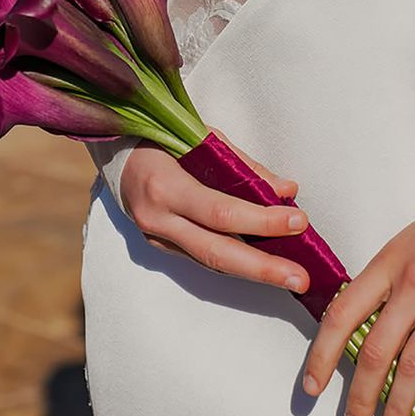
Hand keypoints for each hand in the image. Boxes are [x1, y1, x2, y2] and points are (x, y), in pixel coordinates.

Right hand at [120, 127, 311, 291]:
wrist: (114, 151)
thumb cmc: (162, 137)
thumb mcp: (202, 138)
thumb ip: (244, 167)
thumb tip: (287, 191)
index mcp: (165, 185)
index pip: (221, 212)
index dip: (262, 221)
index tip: (299, 222)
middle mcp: (157, 218)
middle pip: (216, 252)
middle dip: (262, 269)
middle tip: (300, 279)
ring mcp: (156, 237)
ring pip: (210, 262)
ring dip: (254, 271)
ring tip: (291, 277)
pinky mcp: (160, 246)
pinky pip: (202, 257)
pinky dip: (234, 261)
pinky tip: (262, 265)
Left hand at [301, 213, 414, 415]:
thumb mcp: (402, 246)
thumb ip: (380, 283)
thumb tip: (352, 323)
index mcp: (387, 266)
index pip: (342, 315)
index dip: (323, 355)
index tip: (312, 386)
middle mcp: (414, 286)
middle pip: (376, 351)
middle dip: (360, 396)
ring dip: (398, 408)